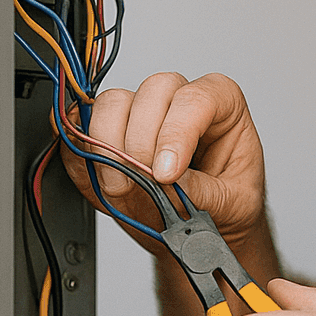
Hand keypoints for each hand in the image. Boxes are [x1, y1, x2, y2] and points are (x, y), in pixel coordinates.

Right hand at [61, 71, 267, 255]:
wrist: (209, 223)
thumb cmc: (230, 201)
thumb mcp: (233, 203)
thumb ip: (201, 192)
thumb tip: (163, 182)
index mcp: (222, 103)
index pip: (195, 99)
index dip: (176, 135)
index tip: (166, 175)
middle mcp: (179, 98)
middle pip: (151, 92)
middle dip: (141, 143)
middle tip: (144, 184)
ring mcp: (141, 111)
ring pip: (113, 103)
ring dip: (109, 148)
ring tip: (121, 187)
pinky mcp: (109, 130)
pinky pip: (81, 126)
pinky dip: (82, 153)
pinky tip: (98, 179)